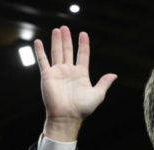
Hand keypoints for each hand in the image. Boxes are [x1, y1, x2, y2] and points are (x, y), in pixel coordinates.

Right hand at [34, 26, 117, 140]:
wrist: (67, 117)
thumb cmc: (83, 108)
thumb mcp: (98, 95)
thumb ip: (104, 83)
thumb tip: (114, 75)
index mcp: (81, 74)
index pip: (82, 55)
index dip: (83, 44)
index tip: (83, 33)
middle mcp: (69, 71)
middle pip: (68, 51)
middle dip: (67, 39)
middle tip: (65, 27)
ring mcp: (58, 72)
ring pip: (57, 53)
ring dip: (57, 41)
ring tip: (57, 30)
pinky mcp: (47, 76)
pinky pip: (43, 61)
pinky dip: (40, 51)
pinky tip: (38, 41)